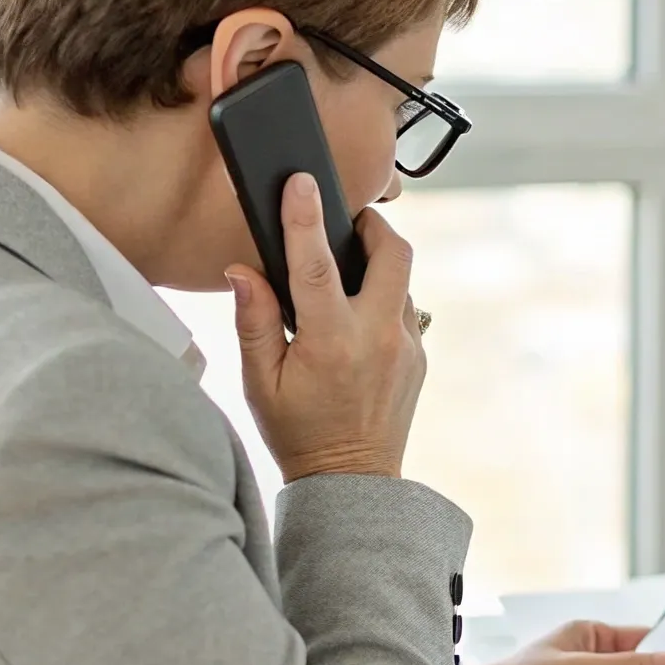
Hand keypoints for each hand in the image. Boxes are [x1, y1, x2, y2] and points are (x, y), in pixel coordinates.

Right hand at [227, 173, 424, 481]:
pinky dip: (382, 299)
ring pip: (403, 281)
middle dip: (371, 225)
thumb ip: (254, 321)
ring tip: (344, 271)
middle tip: (346, 219)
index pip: (317, 263)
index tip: (301, 181)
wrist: (352, 482)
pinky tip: (355, 314)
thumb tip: (245, 270)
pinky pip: (405, 310)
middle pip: (394, 253)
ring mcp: (407, 347)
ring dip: (377, 266)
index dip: (306, 217)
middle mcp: (379, 338)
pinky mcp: (420, 357)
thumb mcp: (261, 382)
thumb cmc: (299, 433)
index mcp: (333, 341)